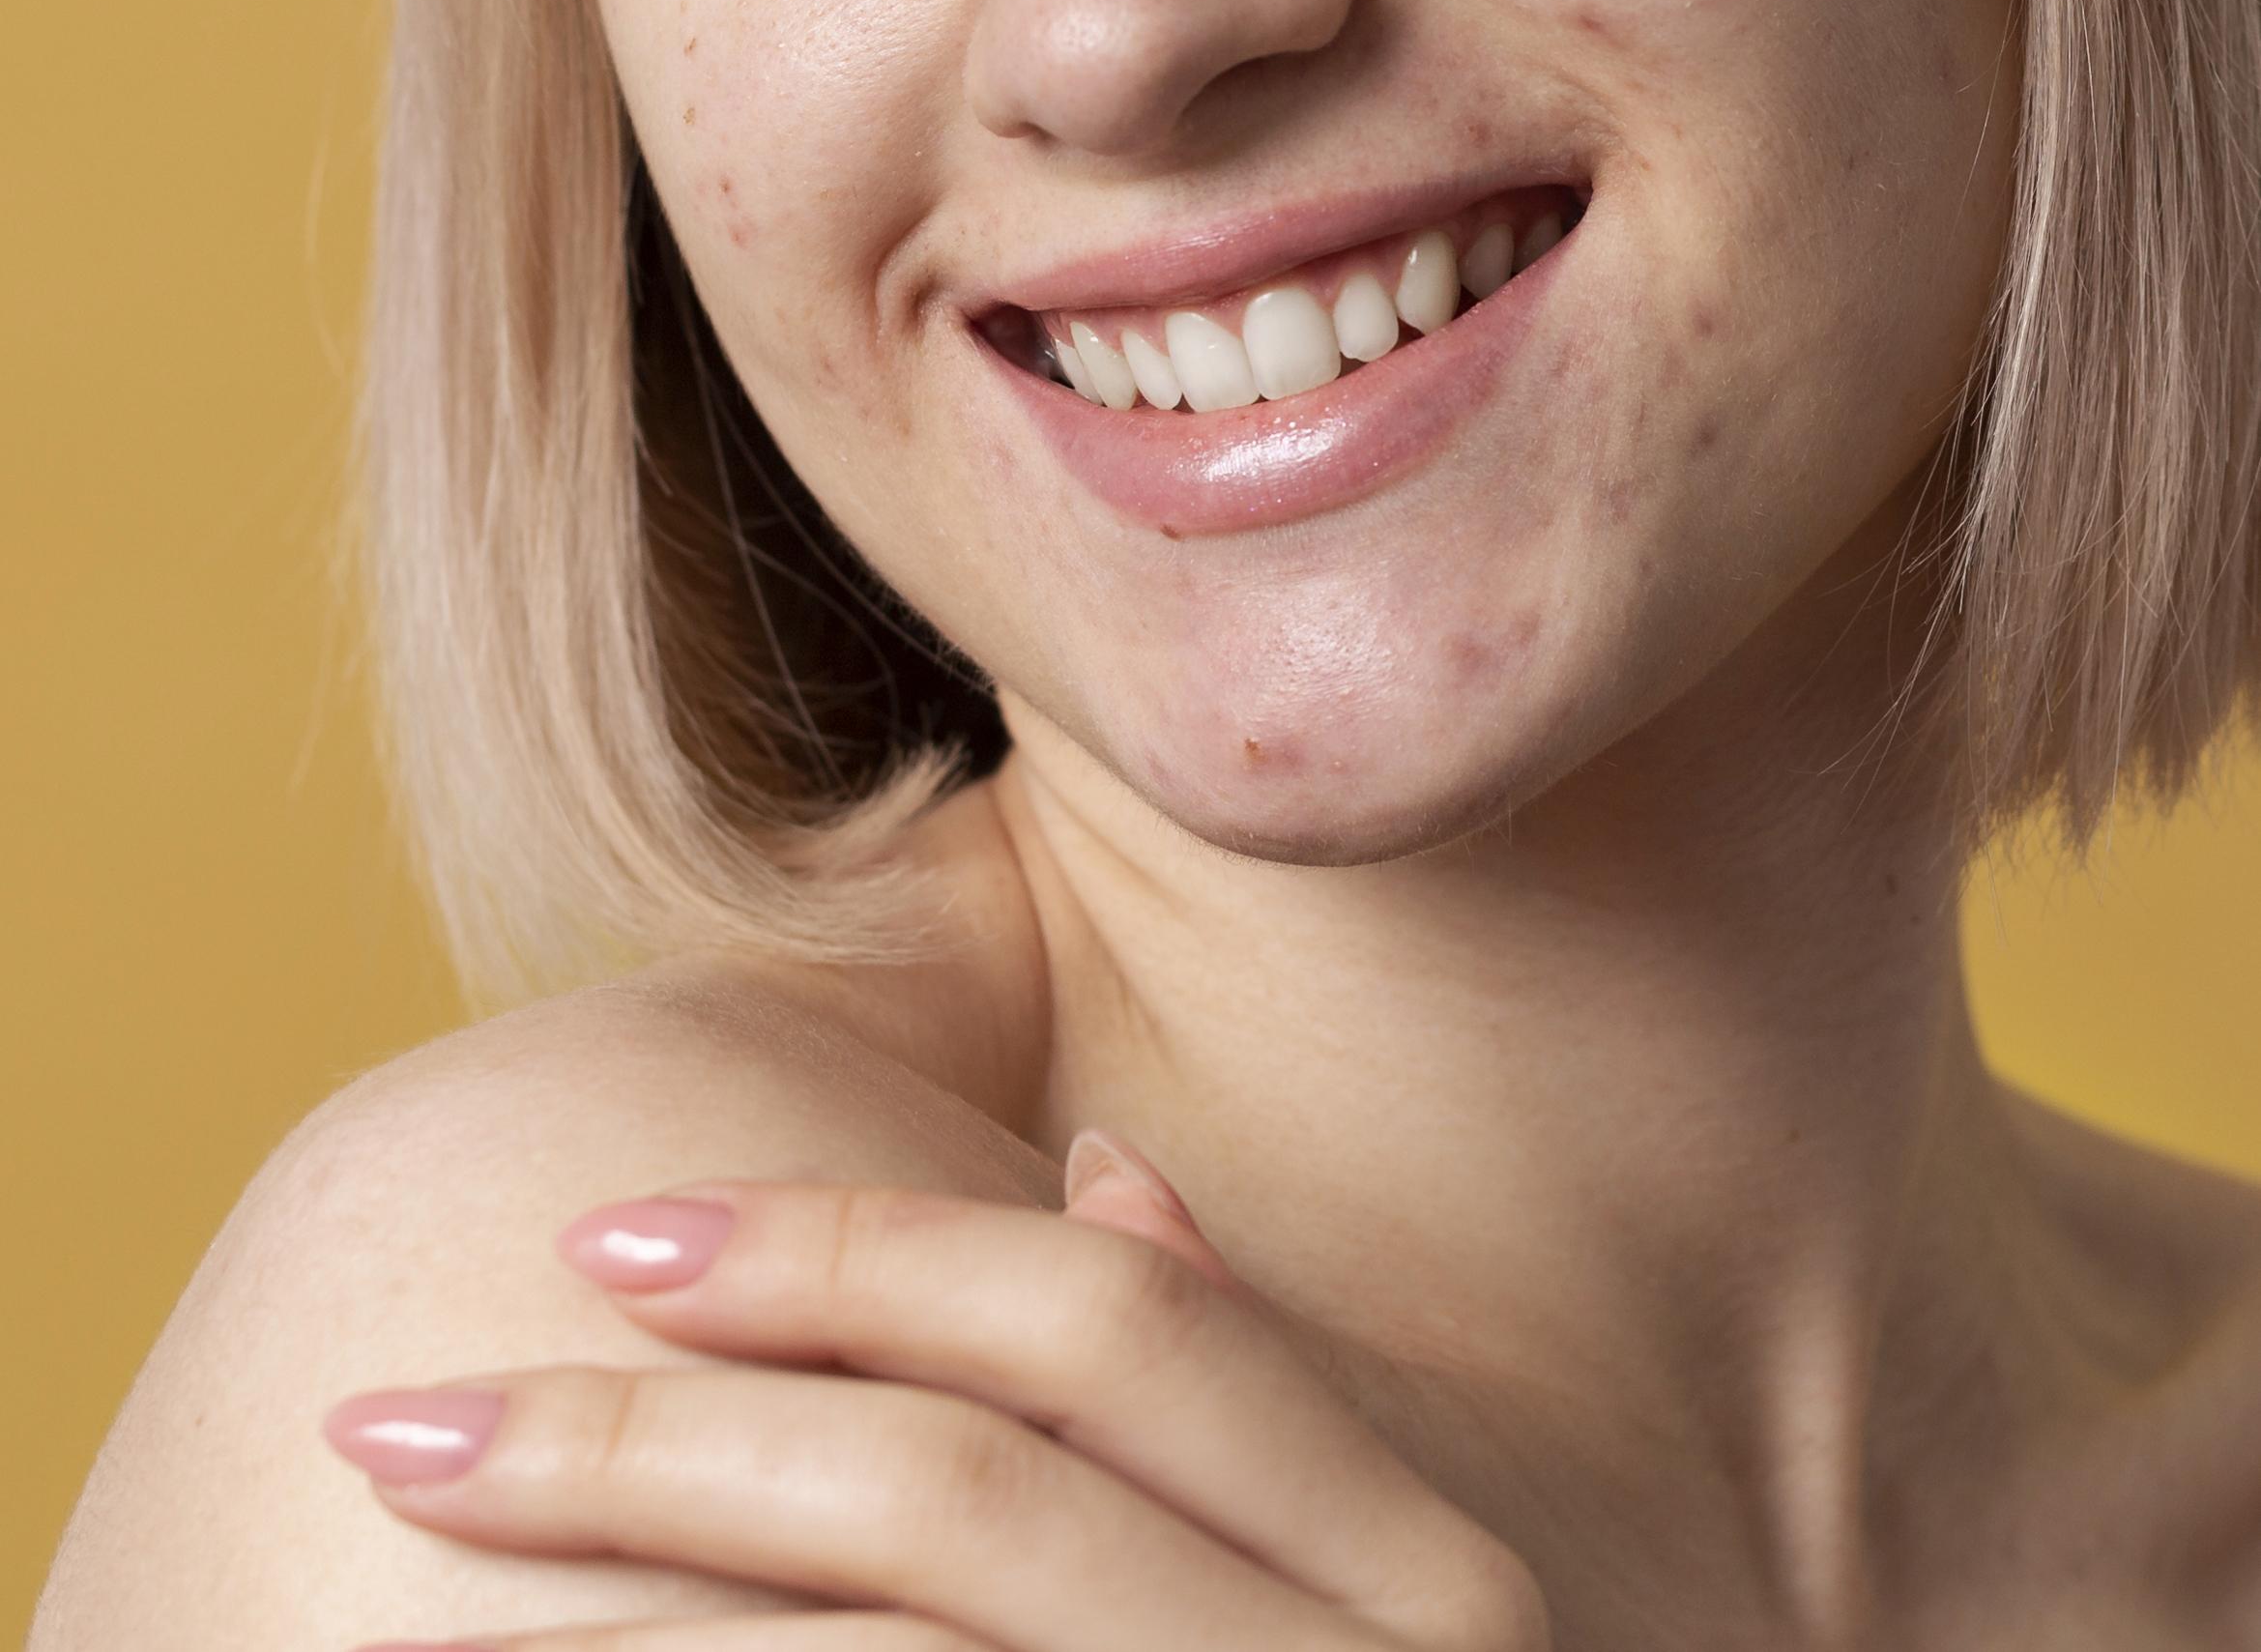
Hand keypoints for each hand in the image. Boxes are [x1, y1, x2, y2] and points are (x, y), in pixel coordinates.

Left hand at [323, 1130, 1550, 1650]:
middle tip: (405, 1417)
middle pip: (950, 1487)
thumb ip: (1245, 1401)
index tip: (604, 1227)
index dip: (847, 1245)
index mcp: (1415, 1570)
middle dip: (650, 1437)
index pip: (1108, 1324)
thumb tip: (1103, 1166)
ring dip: (612, 1629)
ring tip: (416, 1572)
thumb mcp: (1362, 1605)